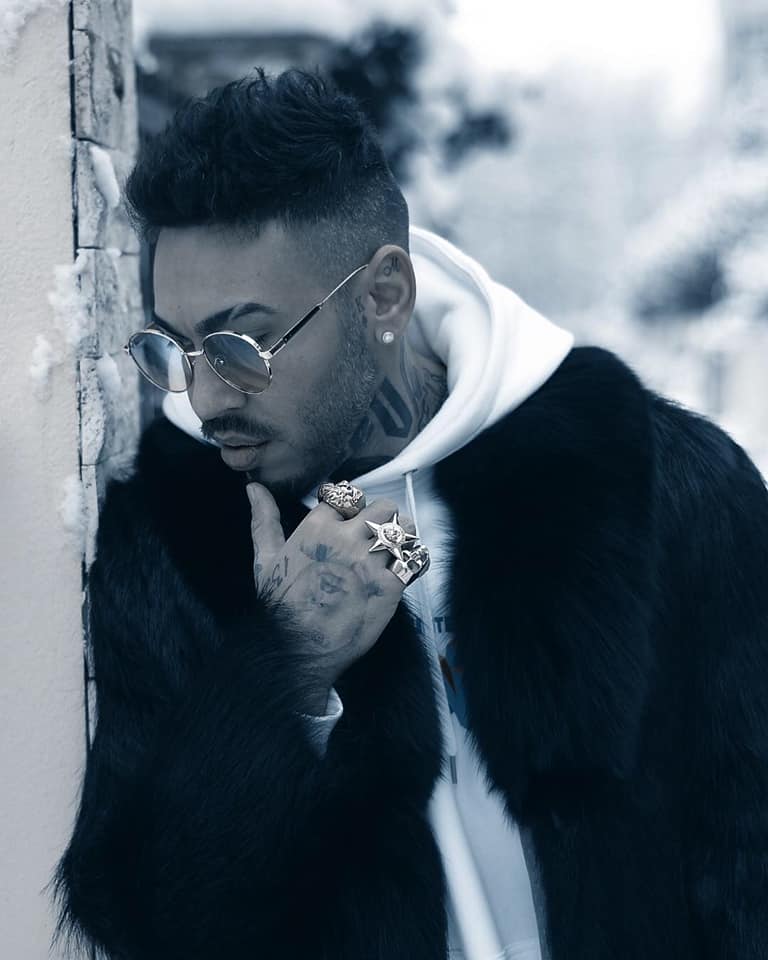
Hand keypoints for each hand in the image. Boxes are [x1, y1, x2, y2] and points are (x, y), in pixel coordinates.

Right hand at [246, 483, 415, 686]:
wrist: (296, 651)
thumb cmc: (280, 608)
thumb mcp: (265, 559)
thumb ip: (264, 520)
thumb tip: (254, 488)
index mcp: (316, 528)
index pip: (348, 495)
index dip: (352, 508)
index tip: (351, 522)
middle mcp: (345, 540)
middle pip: (382, 507)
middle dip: (383, 519)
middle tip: (376, 538)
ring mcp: (369, 563)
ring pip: (404, 528)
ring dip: (403, 536)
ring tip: (393, 551)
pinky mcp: (389, 587)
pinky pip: (415, 559)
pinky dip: (414, 562)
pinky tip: (403, 571)